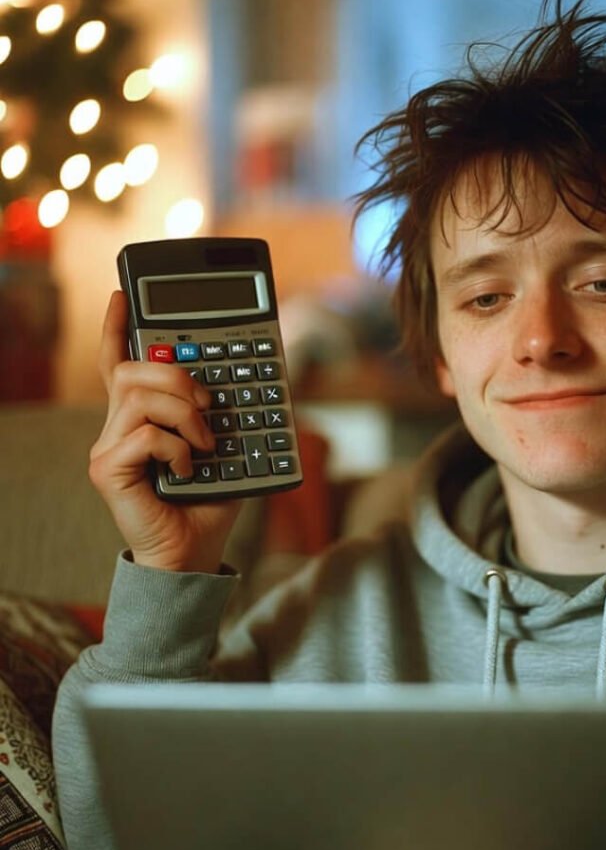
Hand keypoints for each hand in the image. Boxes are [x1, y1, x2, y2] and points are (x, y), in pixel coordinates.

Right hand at [89, 290, 241, 572]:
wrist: (195, 552)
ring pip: (138, 394)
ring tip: (207, 444)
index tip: (121, 296)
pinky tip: (189, 469)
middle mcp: (118, 427)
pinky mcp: (106, 468)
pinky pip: (145, 433)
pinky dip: (179, 448)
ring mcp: (108, 447)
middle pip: (132, 369)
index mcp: (143, 417)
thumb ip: (227, 414)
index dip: (119, 329)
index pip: (121, 363)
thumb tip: (255, 381)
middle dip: (179, 377)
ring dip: (186, 414)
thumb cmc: (210, 501)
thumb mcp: (228, 447)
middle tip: (210, 406)